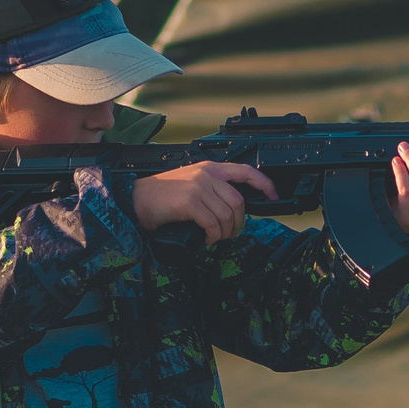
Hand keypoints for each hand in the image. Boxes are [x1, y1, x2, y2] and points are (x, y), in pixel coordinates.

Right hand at [132, 162, 276, 245]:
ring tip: (216, 238)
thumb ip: (212, 191)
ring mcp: (198, 187)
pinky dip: (213, 236)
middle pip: (239, 201)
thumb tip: (233, 212)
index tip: (273, 197)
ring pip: (227, 215)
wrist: (135, 198)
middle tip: (230, 234)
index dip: (264, 184)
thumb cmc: (162, 197)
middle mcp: (206, 174)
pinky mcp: (190, 202)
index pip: (246, 171)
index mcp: (210, 168)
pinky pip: (213, 224)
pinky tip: (207, 239)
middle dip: (239, 223)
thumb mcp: (191, 185)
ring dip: (225, 232)